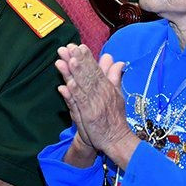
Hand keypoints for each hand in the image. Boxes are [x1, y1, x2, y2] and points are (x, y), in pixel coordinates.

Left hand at [56, 45, 132, 162]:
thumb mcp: (117, 94)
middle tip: (68, 47)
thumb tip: (118, 61)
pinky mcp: (90, 114)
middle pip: (88, 74)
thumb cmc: (114, 118)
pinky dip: (75, 93)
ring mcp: (95, 103)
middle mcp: (102, 92)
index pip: (95, 69)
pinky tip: (68, 84)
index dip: (86, 57)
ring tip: (67, 60)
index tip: (78, 46)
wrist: (117, 139)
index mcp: (107, 87)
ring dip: (75, 72)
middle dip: (78, 60)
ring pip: (83, 85)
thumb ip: (114, 77)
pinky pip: (81, 102)